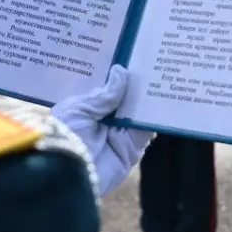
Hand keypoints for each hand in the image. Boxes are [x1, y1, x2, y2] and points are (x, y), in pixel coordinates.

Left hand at [51, 65, 154, 194]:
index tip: (135, 58)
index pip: (108, 90)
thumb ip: (105, 94)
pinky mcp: (132, 149)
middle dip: (138, 86)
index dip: (120, 77)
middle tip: (156, 63)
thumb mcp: (81, 108)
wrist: (65, 173)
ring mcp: (119, 135)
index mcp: (86, 109)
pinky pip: (147, 130)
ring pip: (139, 113)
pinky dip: (155, 117)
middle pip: (126, 100)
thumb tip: (122, 71)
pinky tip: (166, 99)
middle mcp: (104, 121)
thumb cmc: (65, 134)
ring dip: (149, 100)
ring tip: (164, 76)